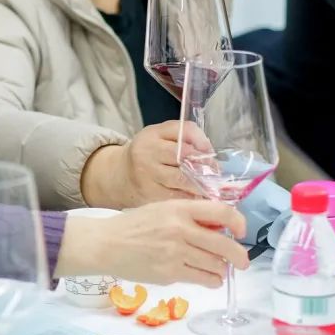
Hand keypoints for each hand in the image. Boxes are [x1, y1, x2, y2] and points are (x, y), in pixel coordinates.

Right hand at [54, 200, 249, 288]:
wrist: (108, 244)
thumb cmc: (135, 225)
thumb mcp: (163, 209)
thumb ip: (190, 215)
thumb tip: (222, 228)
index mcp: (179, 208)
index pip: (222, 212)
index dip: (239, 222)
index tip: (241, 231)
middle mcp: (181, 229)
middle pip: (225, 245)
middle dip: (239, 256)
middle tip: (242, 262)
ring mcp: (176, 253)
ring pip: (217, 266)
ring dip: (222, 269)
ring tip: (217, 269)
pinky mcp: (170, 274)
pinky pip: (203, 279)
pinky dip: (210, 280)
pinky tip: (206, 277)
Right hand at [80, 121, 209, 207]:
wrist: (119, 175)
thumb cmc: (148, 153)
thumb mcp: (162, 135)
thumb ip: (186, 133)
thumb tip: (208, 150)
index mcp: (151, 137)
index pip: (183, 137)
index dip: (202, 147)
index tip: (211, 155)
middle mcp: (146, 157)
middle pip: (183, 163)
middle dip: (204, 170)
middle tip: (215, 175)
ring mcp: (146, 180)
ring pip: (182, 184)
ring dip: (201, 188)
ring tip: (210, 188)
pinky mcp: (149, 199)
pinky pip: (177, 201)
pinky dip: (191, 201)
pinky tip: (197, 200)